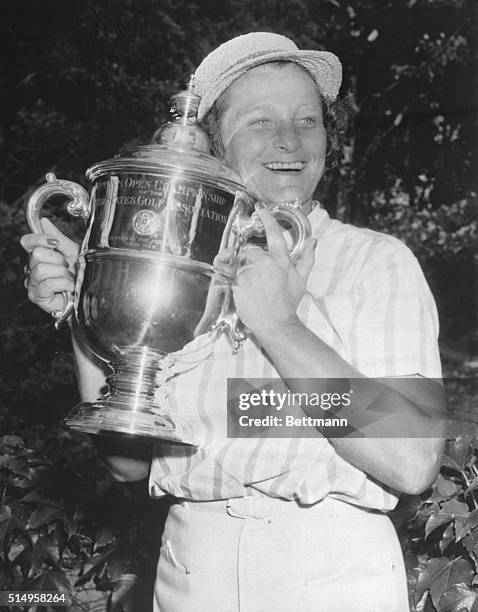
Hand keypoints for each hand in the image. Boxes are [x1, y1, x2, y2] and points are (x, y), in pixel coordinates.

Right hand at [20, 218, 79, 314]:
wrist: (87, 294)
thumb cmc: (78, 274)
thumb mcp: (72, 252)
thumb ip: (58, 238)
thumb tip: (44, 221)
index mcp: (38, 255)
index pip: (27, 241)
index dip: (40, 239)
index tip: (56, 243)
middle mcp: (31, 268)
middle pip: (36, 254)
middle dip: (58, 259)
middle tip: (67, 267)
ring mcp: (32, 283)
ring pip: (42, 270)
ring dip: (62, 273)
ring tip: (70, 278)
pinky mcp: (36, 296)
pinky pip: (48, 284)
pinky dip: (64, 284)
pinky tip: (70, 287)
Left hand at [232, 204, 315, 334]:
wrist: (275, 323)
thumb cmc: (287, 304)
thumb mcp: (301, 280)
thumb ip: (308, 259)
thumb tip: (314, 241)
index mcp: (281, 261)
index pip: (275, 235)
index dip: (267, 220)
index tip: (261, 209)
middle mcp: (265, 264)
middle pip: (251, 251)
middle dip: (250, 260)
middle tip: (254, 276)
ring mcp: (250, 272)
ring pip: (239, 261)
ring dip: (240, 269)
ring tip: (248, 285)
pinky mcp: (237, 282)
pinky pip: (228, 271)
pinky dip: (227, 275)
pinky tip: (232, 282)